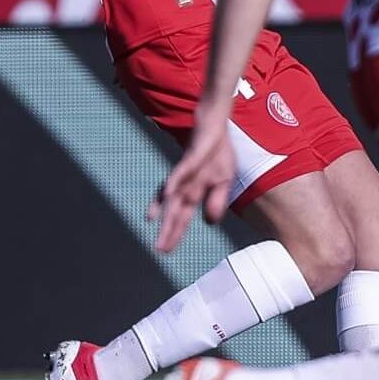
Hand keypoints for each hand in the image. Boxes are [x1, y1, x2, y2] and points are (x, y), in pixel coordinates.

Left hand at [149, 111, 236, 253]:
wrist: (215, 128)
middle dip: (168, 230)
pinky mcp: (190, 158)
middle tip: (159, 249)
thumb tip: (209, 222)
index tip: (166, 251)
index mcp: (193, 192)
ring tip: (155, 223)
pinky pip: (181, 172)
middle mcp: (185, 185)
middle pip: (174, 211)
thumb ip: (216, 202)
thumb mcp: (223, 182)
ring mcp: (186, 172)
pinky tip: (169, 193)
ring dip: (165, 210)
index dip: (174, 233)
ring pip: (173, 194)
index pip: (182, 217)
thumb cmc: (217, 154)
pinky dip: (174, 182)